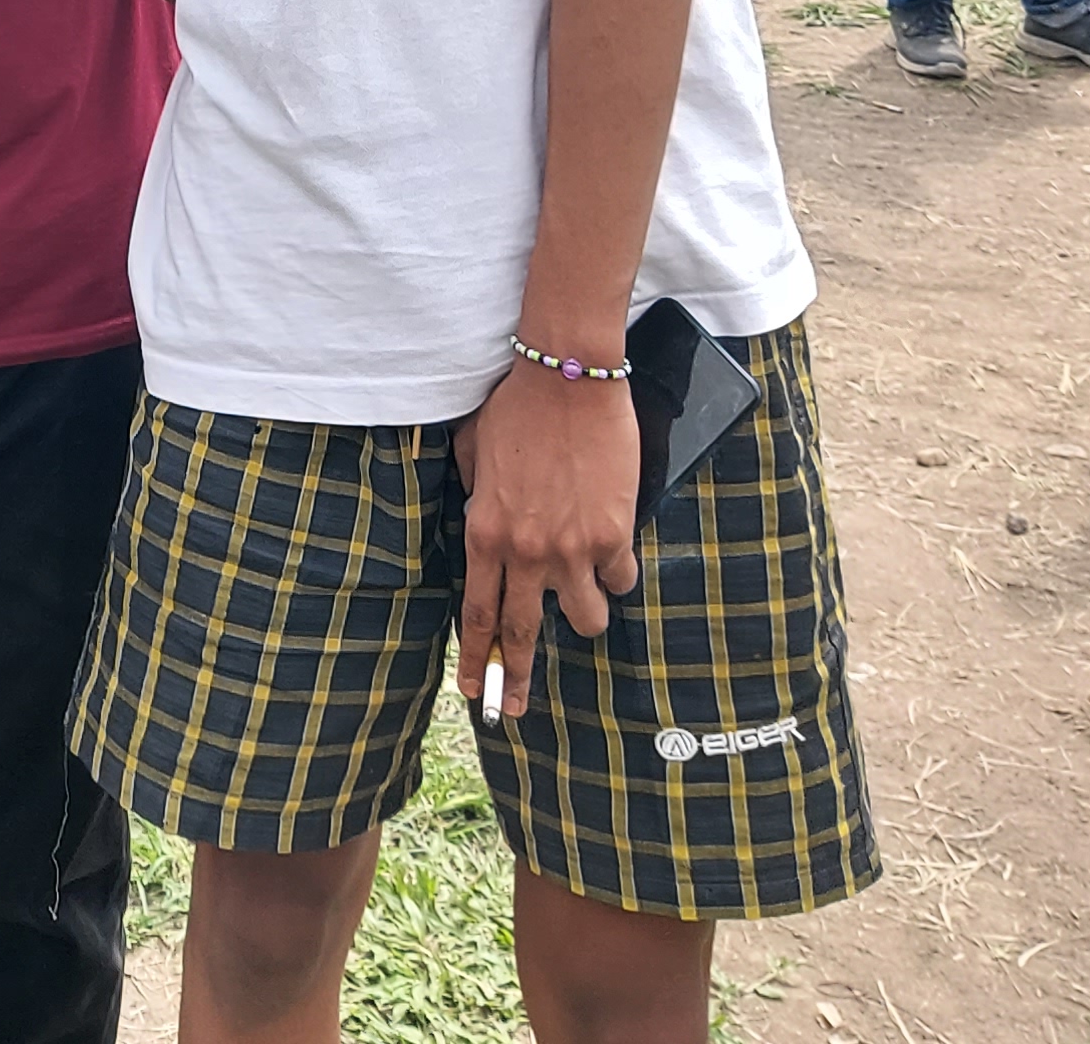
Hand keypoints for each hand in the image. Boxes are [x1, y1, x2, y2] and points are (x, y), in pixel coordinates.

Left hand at [451, 361, 642, 720]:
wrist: (567, 379)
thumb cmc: (516, 408)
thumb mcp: (473, 453)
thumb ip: (473, 496)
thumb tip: (479, 518)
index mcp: (483, 533)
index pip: (476, 611)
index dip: (474, 656)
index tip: (471, 688)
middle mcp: (524, 552)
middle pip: (522, 632)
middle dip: (516, 677)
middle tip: (513, 709)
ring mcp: (571, 549)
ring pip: (584, 618)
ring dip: (584, 614)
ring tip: (586, 597)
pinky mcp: (612, 536)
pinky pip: (618, 578)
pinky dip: (616, 571)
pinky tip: (613, 549)